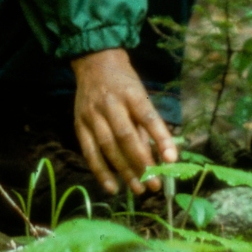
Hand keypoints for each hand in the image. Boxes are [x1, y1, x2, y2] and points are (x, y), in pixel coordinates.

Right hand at [71, 47, 178, 193]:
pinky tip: (112, 187)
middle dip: (142, 163)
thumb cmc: (124, 83)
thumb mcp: (140, 94)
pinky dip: (100, 171)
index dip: (160, 138)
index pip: (148, 117)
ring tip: (139, 189)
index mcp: (131, 93)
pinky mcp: (80, 124)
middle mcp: (110, 103)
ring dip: (124, 171)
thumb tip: (158, 156)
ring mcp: (92, 114)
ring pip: (108, 147)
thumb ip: (146, 124)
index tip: (172, 160)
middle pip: (126, 136)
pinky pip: (89, 152)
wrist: (94, 62)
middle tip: (155, 184)